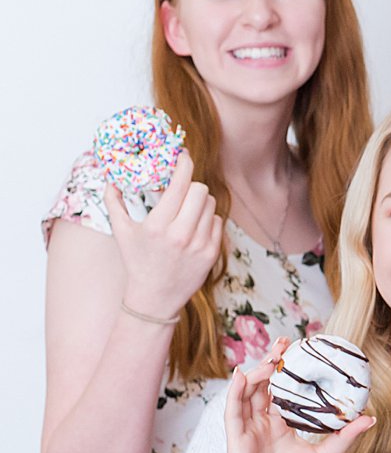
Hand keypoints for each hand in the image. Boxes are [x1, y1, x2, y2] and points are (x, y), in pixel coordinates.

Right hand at [105, 153, 223, 317]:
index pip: (180, 185)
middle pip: (200, 190)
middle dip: (190, 187)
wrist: (155, 297)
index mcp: (158, 225)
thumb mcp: (121, 231)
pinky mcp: (212, 253)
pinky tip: (194, 228)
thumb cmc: (137, 261)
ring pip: (211, 205)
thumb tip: (111, 178)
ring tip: (186, 212)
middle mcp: (181, 234)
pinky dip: (207, 220)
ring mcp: (200, 244)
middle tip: (182, 191)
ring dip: (199, 203)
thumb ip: (114, 202)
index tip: (183, 155)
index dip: (183, 165)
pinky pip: (218, 222)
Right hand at [223, 342, 374, 452]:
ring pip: (247, 394)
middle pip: (263, 387)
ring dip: (256, 373)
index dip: (287, 371)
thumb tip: (371, 417)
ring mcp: (248, 432)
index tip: (301, 351)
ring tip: (271, 357)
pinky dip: (236, 393)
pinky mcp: (237, 442)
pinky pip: (233, 413)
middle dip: (271, 363)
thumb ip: (346, 436)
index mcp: (282, 426)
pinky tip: (243, 376)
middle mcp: (263, 425)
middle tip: (285, 343)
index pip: (282, 391)